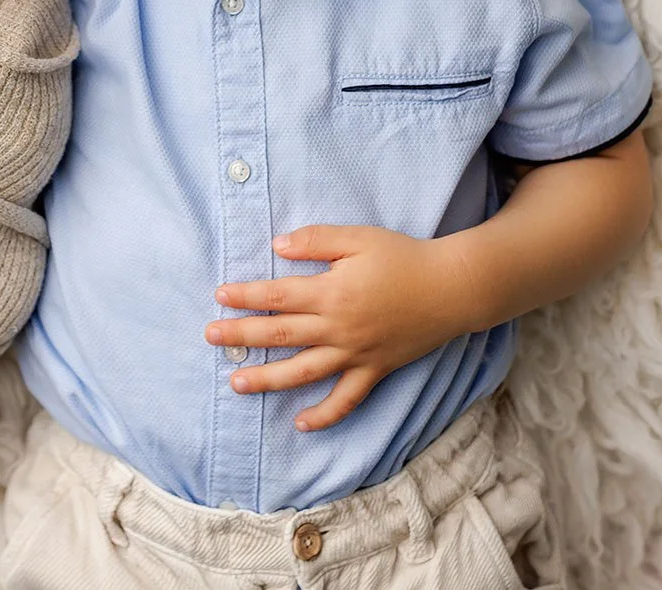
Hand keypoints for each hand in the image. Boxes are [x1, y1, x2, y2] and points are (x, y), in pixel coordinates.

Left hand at [205, 225, 479, 432]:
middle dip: (241, 336)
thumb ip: (317, 241)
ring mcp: (355, 354)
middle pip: (280, 334)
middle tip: (210, 337)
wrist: (451, 288)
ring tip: (236, 383)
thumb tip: (277, 246)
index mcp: (332, 292)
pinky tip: (301, 424)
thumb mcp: (359, 238)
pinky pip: (346, 399)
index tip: (219, 296)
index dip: (246, 296)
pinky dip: (325, 414)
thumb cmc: (403, 258)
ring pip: (303, 371)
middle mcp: (338, 328)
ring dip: (267, 379)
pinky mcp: (374, 370)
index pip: (277, 296)